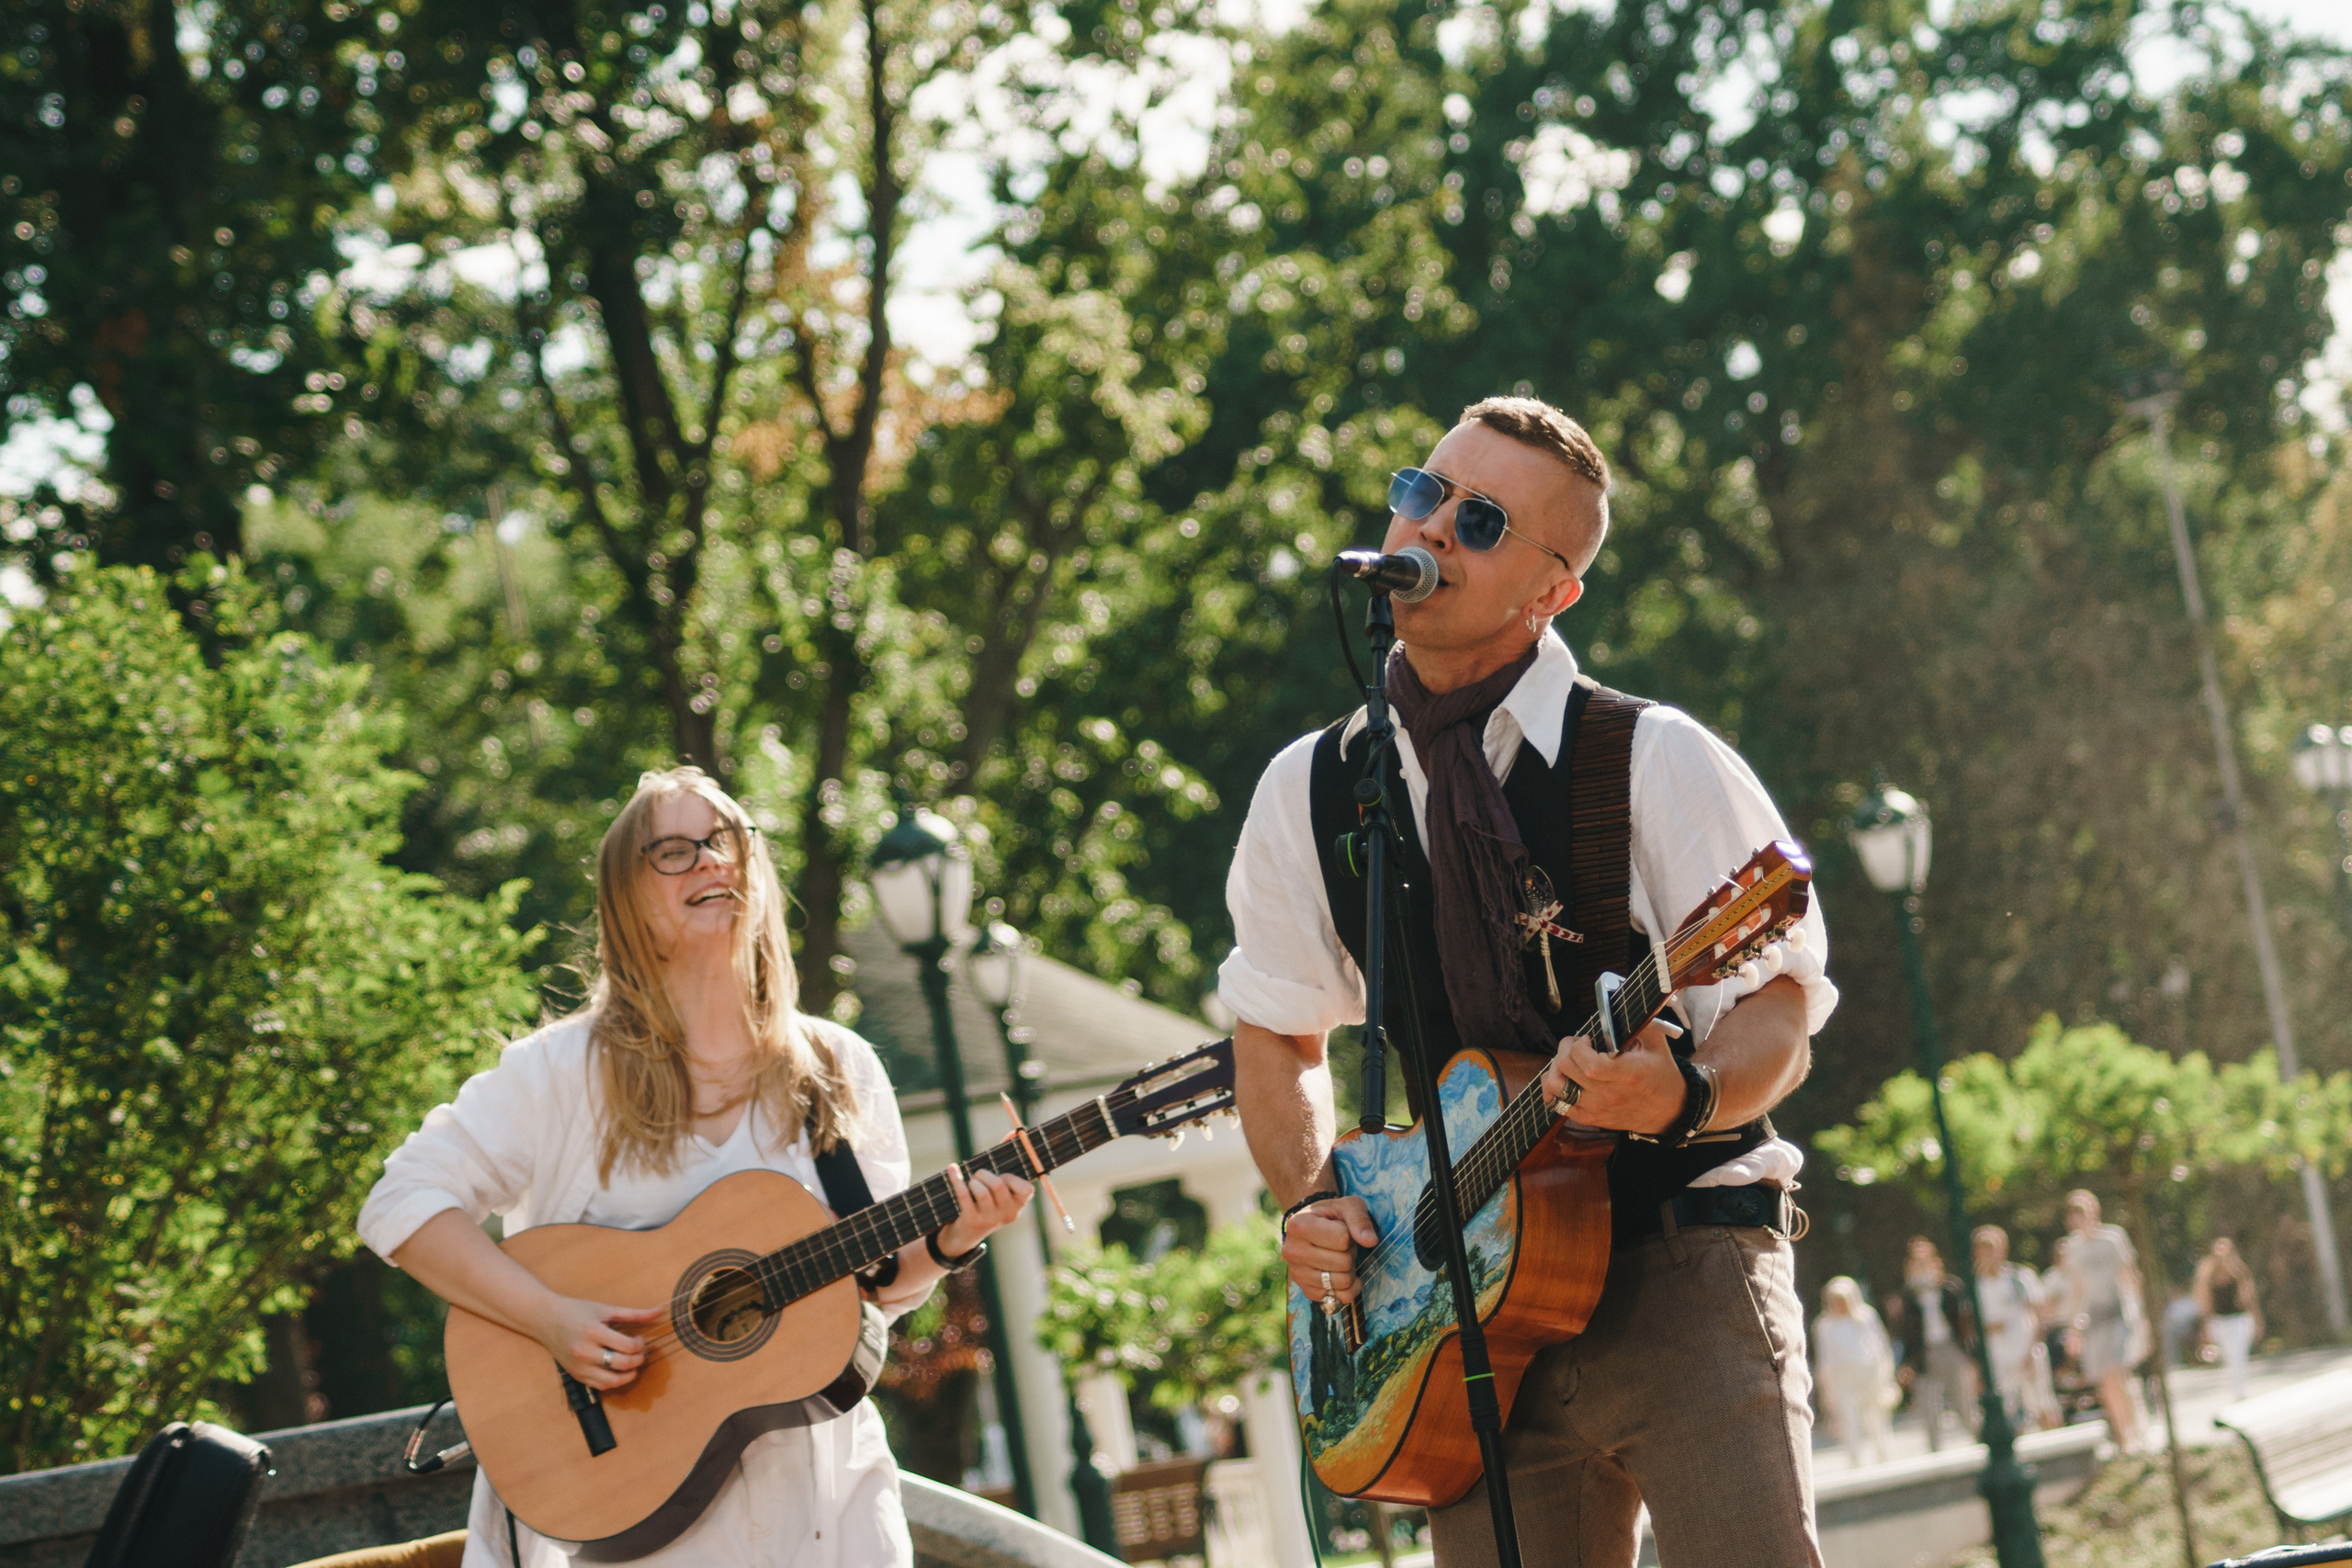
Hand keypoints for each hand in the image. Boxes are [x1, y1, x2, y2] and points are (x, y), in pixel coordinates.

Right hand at [534, 1294, 667, 1392]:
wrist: (545, 1319)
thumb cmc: (576, 1311)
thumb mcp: (605, 1309)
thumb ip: (634, 1314)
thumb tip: (659, 1312)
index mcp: (593, 1332)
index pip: (627, 1347)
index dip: (641, 1345)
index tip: (641, 1340)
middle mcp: (585, 1352)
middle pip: (622, 1364)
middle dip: (638, 1360)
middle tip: (641, 1353)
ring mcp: (579, 1366)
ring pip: (612, 1381)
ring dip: (629, 1375)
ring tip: (633, 1365)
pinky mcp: (575, 1375)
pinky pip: (600, 1386)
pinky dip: (614, 1381)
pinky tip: (619, 1371)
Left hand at [935, 1163, 1032, 1254]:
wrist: (966, 1234)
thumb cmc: (986, 1201)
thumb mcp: (1000, 1186)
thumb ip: (1007, 1158)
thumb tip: (1014, 1132)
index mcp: (1019, 1204)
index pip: (1027, 1189)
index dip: (1013, 1178)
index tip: (1003, 1176)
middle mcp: (1008, 1214)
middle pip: (999, 1185)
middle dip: (985, 1174)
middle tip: (979, 1176)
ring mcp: (990, 1219)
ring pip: (981, 1191)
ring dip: (973, 1181)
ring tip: (971, 1182)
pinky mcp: (971, 1221)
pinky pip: (963, 1195)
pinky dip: (956, 1179)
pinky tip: (952, 1169)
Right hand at [1281, 1196, 1377, 1306]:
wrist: (1312, 1227)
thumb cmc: (1332, 1215)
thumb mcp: (1348, 1206)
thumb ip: (1360, 1220)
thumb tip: (1371, 1241)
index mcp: (1299, 1225)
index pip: (1342, 1239)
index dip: (1349, 1234)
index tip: (1340, 1228)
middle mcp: (1292, 1251)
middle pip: (1343, 1262)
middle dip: (1350, 1253)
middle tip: (1342, 1245)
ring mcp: (1297, 1273)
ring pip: (1342, 1282)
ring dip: (1349, 1270)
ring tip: (1339, 1257)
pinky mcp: (1306, 1291)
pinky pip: (1339, 1298)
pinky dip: (1348, 1288)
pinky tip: (1340, 1274)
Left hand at [1540, 1020, 1681, 1135]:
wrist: (1667, 1109)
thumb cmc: (1659, 1071)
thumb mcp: (1655, 1042)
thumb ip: (1636, 1021)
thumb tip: (1614, 1003)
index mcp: (1627, 1075)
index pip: (1589, 1065)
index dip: (1579, 1047)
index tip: (1587, 1039)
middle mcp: (1609, 1094)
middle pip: (1566, 1069)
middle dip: (1565, 1049)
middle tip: (1577, 1045)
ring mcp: (1597, 1108)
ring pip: (1555, 1087)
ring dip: (1556, 1068)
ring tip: (1570, 1061)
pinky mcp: (1590, 1118)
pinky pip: (1557, 1104)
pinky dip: (1555, 1088)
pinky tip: (1566, 1077)